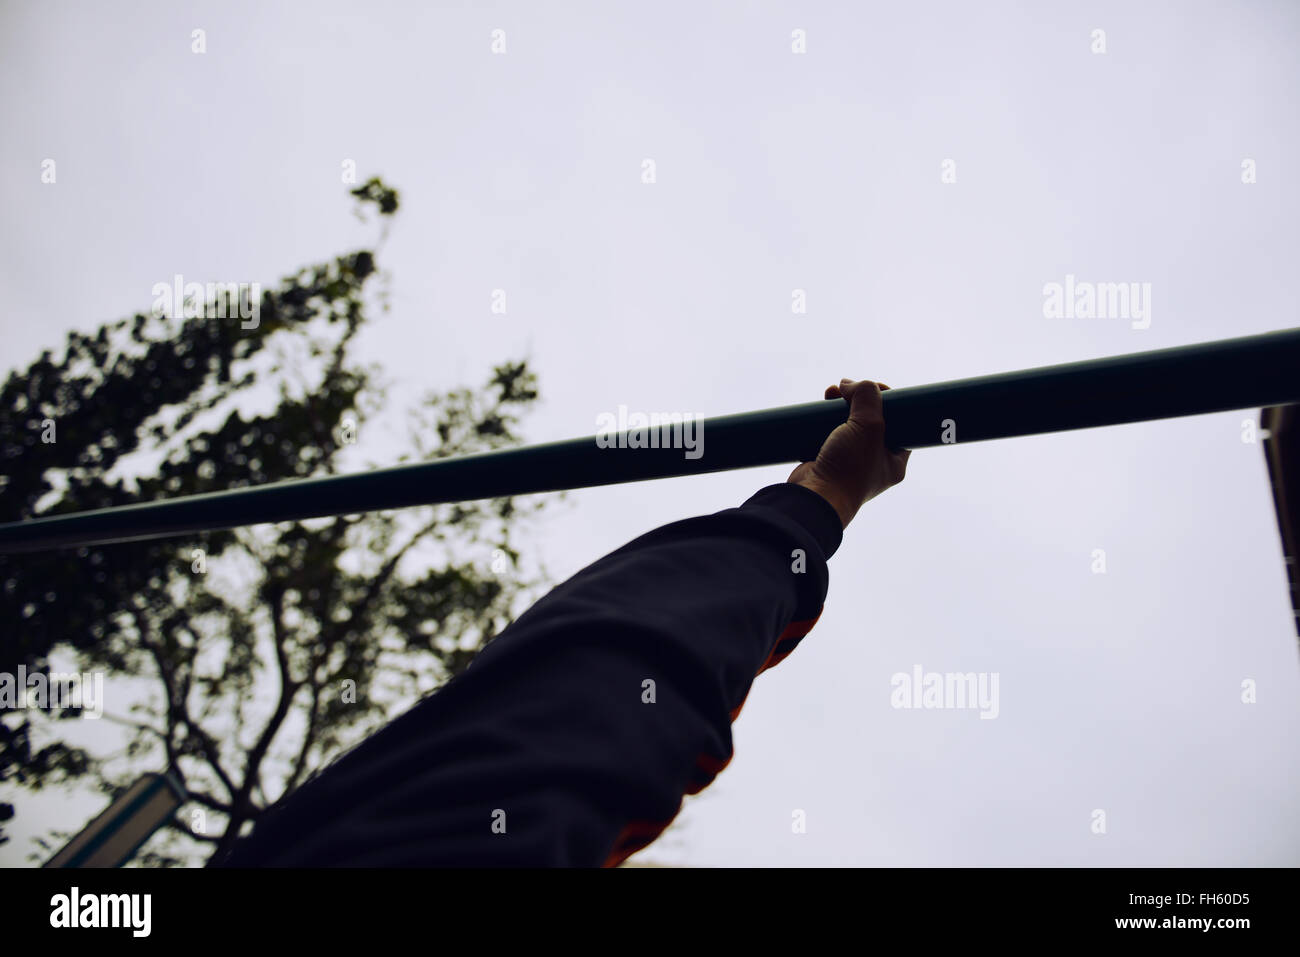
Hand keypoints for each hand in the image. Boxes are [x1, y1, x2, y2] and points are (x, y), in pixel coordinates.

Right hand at [787, 379, 910, 528]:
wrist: (814, 497)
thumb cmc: (849, 469)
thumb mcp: (869, 425)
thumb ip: (867, 397)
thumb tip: (849, 383)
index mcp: (895, 459)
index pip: (902, 421)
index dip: (891, 401)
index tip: (875, 387)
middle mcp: (874, 460)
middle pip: (873, 419)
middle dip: (860, 400)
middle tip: (850, 389)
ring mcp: (850, 460)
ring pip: (849, 423)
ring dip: (840, 405)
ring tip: (831, 393)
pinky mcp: (827, 459)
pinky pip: (829, 433)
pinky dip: (824, 418)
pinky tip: (820, 405)